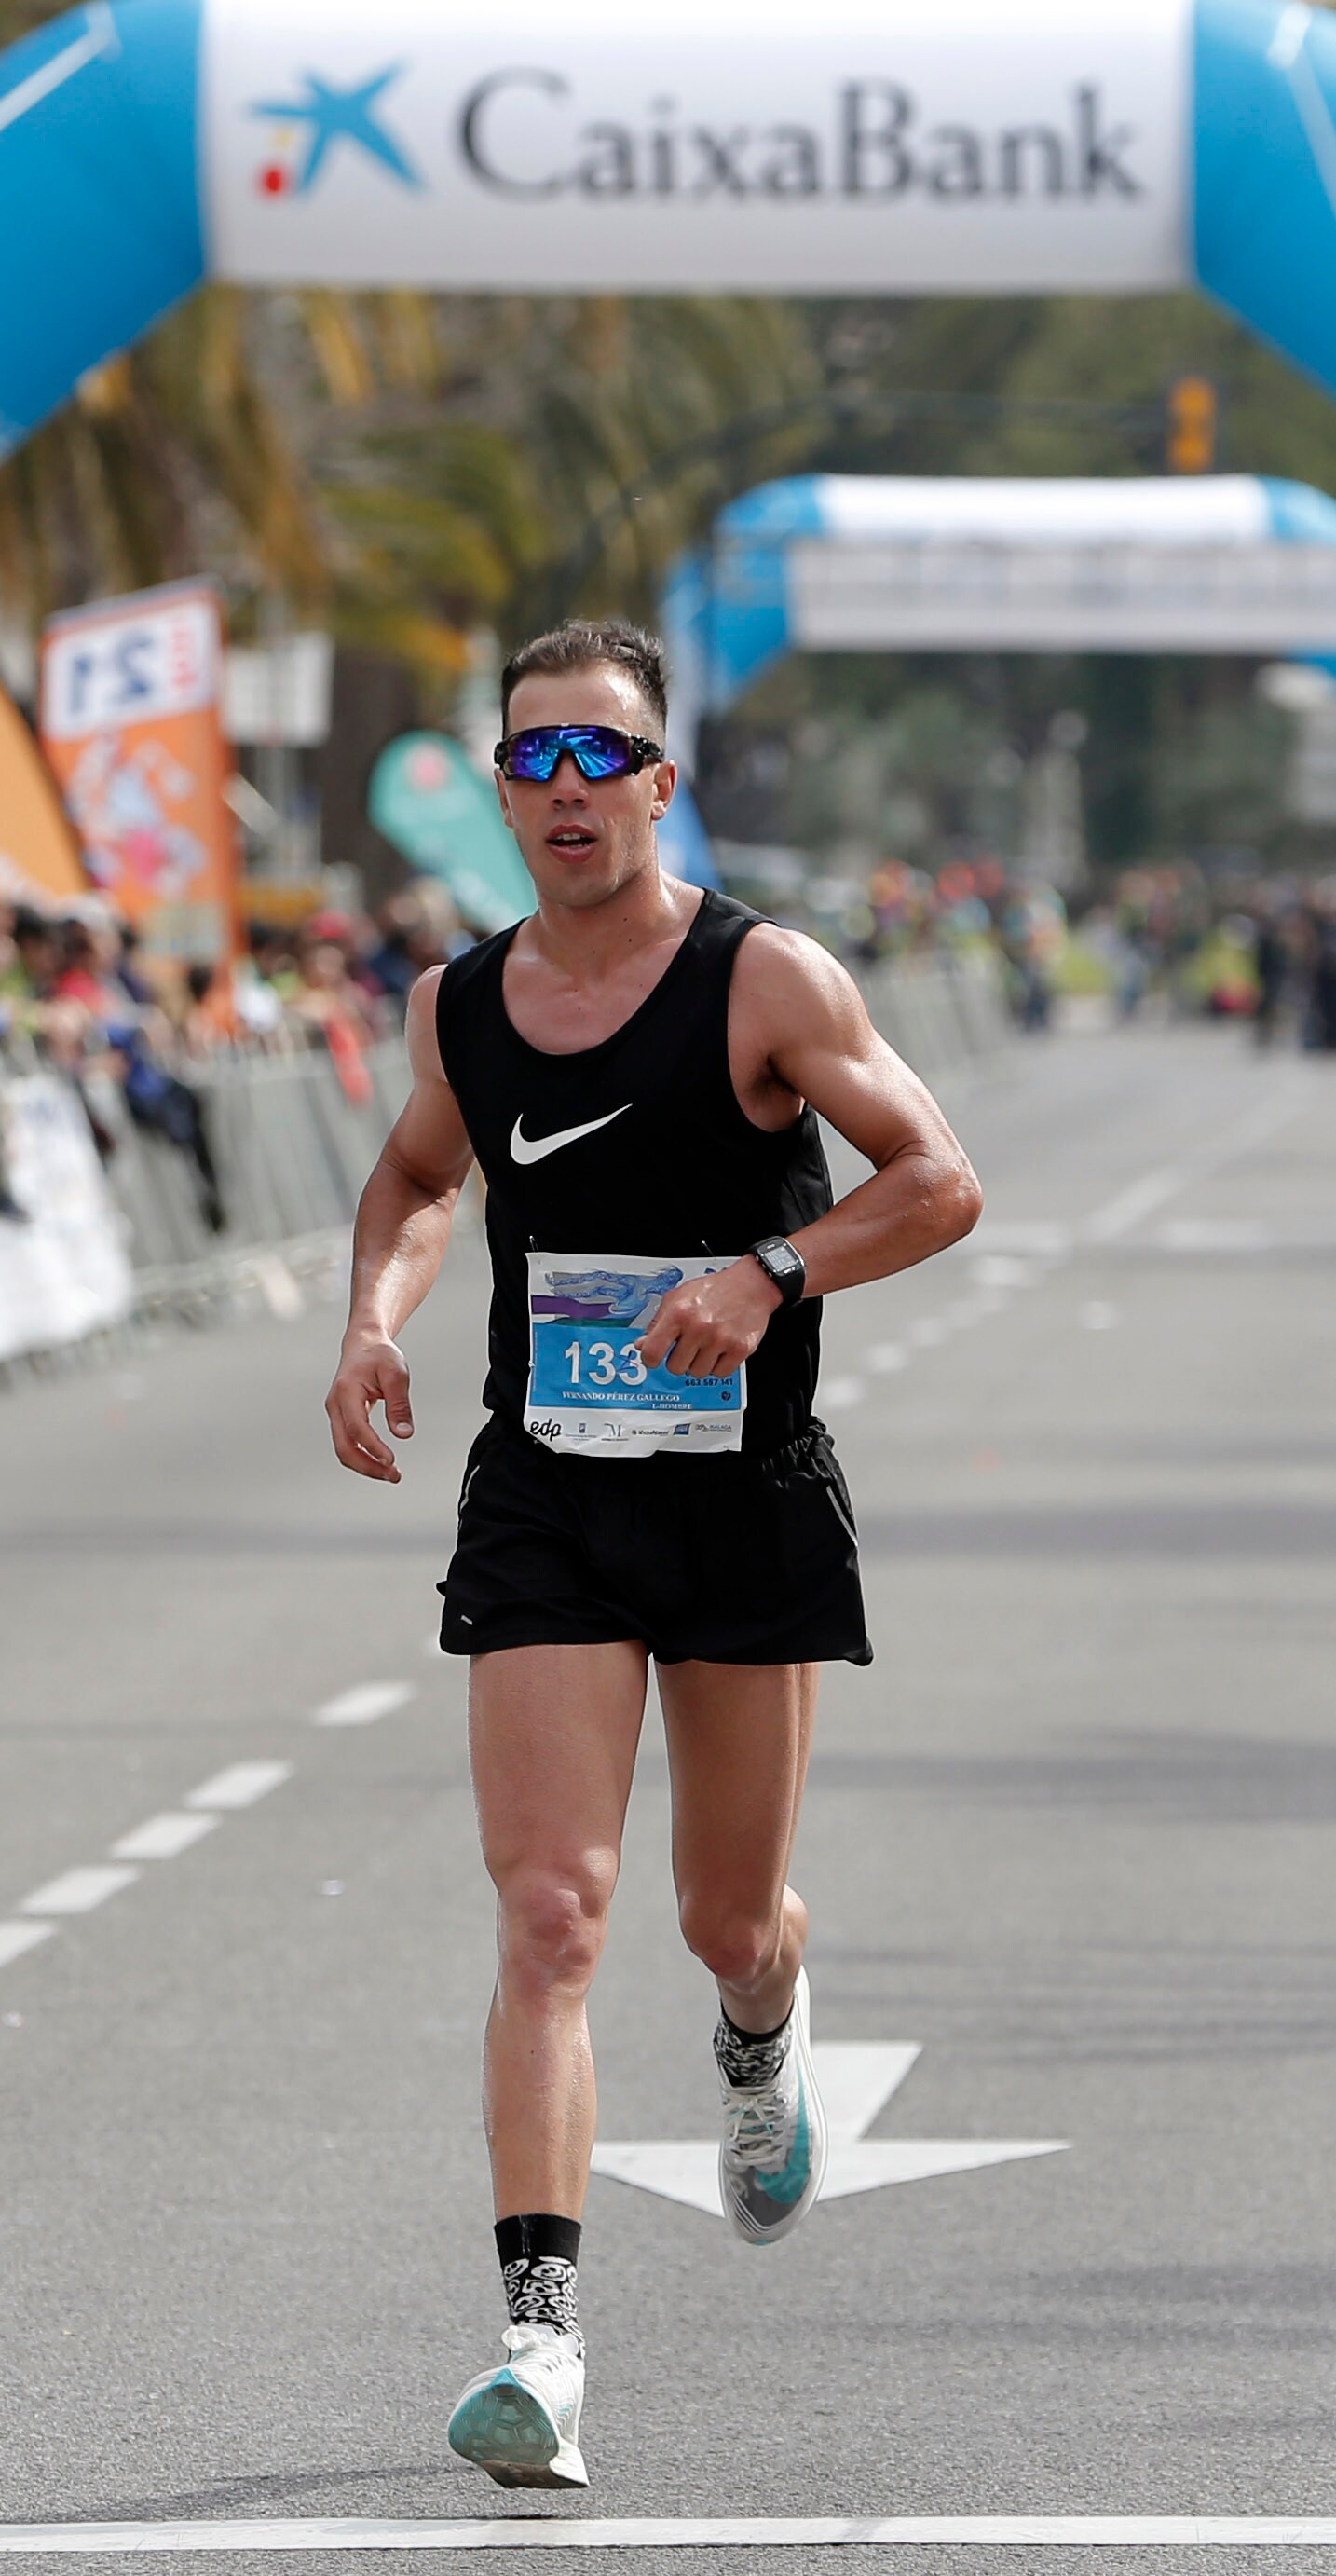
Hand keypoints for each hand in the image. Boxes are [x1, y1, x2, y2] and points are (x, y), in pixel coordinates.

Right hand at [326, 1333, 413, 1480]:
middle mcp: (335, 1405)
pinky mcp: (342, 1418)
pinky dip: (363, 1457)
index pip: (356, 1427)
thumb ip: (399, 1405)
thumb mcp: (397, 1374)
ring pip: (344, 1450)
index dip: (372, 1447)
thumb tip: (403, 1434)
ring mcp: (336, 1413)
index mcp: (346, 1391)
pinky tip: (381, 1463)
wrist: (364, 1344)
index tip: (391, 1459)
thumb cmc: (379, 1355)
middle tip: (394, 1475)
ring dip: (366, 1465)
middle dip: (368, 1466)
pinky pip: (348, 1444)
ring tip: (391, 1473)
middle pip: (344, 1447)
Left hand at [635, 1257, 780, 1379]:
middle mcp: (699, 1327)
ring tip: (706, 1345)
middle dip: (680, 1359)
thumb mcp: (678, 1297)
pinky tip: (720, 1350)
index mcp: (679, 1313)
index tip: (654, 1358)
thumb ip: (657, 1322)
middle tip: (688, 1347)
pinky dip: (719, 1365)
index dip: (651, 1359)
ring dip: (700, 1363)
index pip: (652, 1351)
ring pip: (698, 1372)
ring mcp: (720, 1340)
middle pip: (675, 1367)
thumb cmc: (715, 1290)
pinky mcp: (739, 1349)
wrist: (751, 1286)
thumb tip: (642, 1344)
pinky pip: (720, 1373)